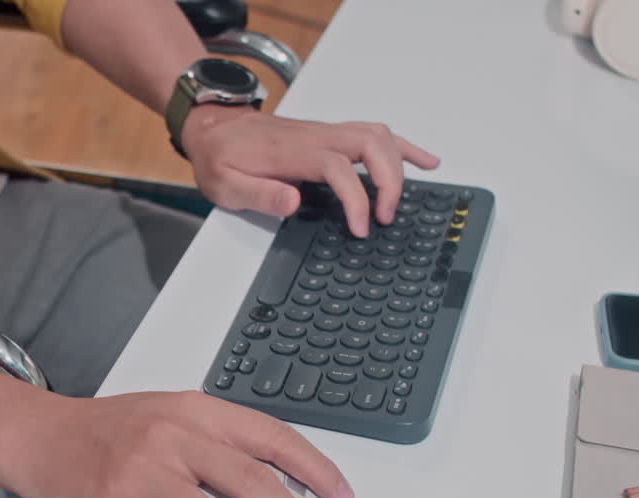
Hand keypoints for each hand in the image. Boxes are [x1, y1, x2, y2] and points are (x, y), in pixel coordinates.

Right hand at [0, 391, 352, 497]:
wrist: (40, 435)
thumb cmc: (108, 430)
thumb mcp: (169, 417)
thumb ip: (216, 444)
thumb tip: (274, 492)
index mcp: (197, 411)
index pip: (271, 438)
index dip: (313, 469)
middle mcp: (175, 436)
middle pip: (252, 483)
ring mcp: (145, 470)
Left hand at [181, 105, 440, 237]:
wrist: (214, 127)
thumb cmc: (221, 157)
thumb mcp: (225, 184)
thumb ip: (259, 194)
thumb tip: (292, 203)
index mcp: (292, 152)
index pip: (338, 168)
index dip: (356, 198)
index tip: (360, 228)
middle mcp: (316, 137)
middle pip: (370, 144)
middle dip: (388, 181)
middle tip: (385, 217)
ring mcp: (326, 133)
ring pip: (377, 136)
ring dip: (399, 165)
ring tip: (404, 201)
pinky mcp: (331, 135)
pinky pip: (374, 133)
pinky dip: (403, 147)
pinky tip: (423, 161)